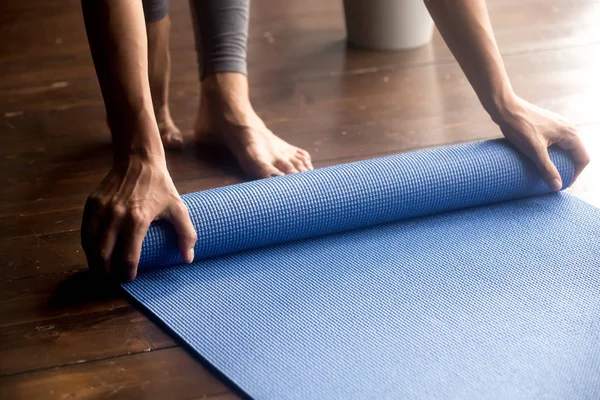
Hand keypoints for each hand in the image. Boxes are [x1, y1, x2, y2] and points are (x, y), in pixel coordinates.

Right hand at [81, 154, 196, 280]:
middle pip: (104, 256)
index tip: (129, 278)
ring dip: (94, 262)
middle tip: (113, 279)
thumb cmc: (160, 186)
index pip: (127, 257)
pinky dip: (87, 246)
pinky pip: (85, 231)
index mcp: (138, 219)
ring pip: (90, 245)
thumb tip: (188, 259)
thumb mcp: (178, 208)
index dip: (127, 273)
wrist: (138, 160)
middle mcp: (116, 216)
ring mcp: (101, 210)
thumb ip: (186, 234)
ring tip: (102, 271)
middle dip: (107, 273)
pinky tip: (94, 253)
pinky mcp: (91, 204)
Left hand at [494, 96, 589, 190]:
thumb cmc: (519, 127)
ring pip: (565, 148)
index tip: (562, 184)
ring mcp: (557, 125)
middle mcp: (567, 128)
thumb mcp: (534, 151)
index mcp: (570, 133)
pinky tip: (540, 159)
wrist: (504, 108)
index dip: (575, 174)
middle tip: (554, 180)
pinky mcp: (547, 125)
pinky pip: (556, 142)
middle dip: (568, 168)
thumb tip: (558, 186)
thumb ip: (547, 169)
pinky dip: (552, 153)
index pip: (583, 158)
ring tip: (547, 172)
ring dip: (559, 160)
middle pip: (575, 153)